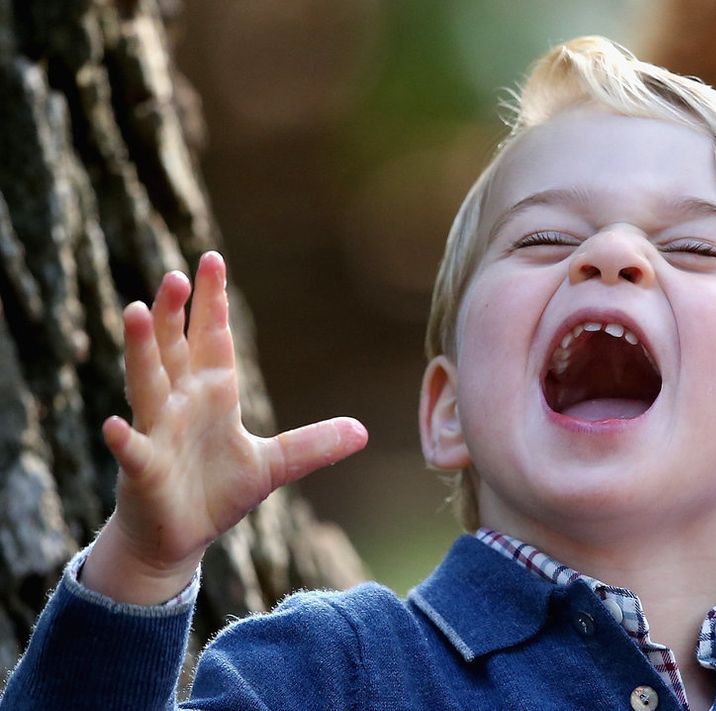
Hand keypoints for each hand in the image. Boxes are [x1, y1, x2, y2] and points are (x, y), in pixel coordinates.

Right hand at [82, 252, 367, 603]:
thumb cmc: (217, 493)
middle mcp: (181, 405)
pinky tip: (114, 425)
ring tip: (135, 311)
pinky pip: (133, 451)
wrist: (179, 537)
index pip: (212, 338)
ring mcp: (159, 434)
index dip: (212, 302)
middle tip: (177, 275)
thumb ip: (313, 444)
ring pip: (148, 384)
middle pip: (175, 348)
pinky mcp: (144, 470)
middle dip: (175, 313)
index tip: (210, 260)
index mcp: (213, 396)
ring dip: (142, 350)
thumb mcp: (274, 465)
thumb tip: (364, 432)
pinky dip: (124, 439)